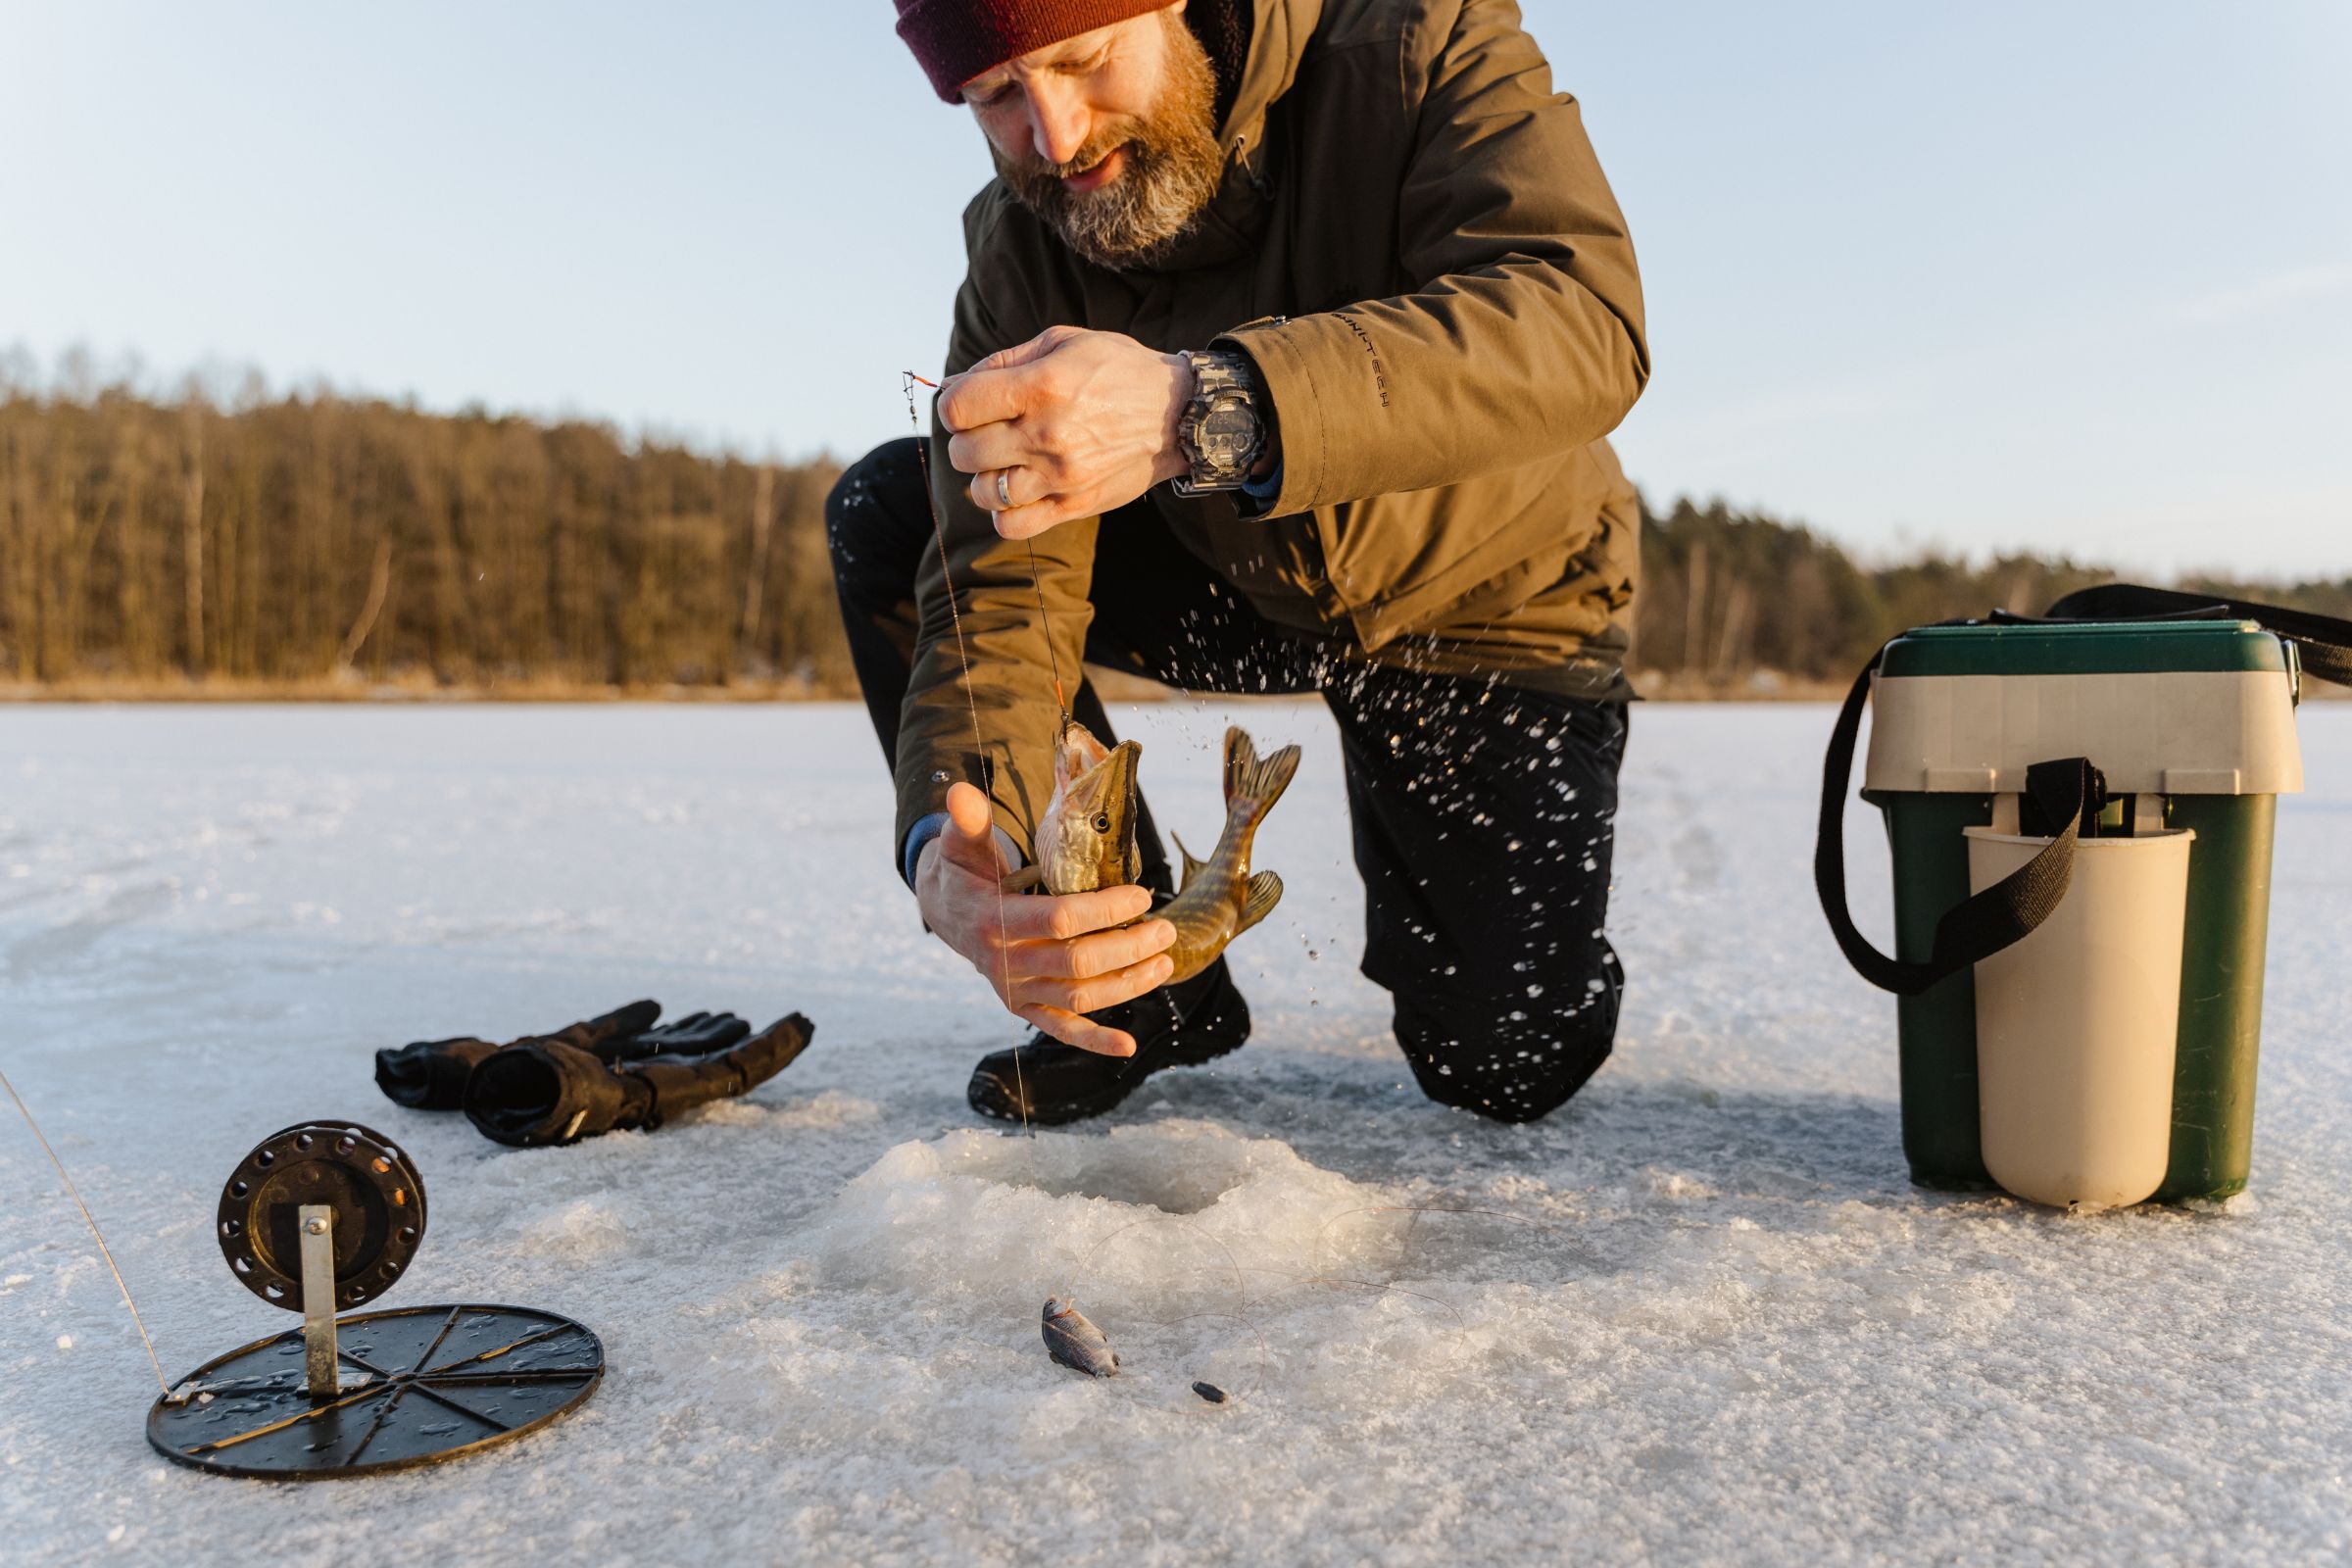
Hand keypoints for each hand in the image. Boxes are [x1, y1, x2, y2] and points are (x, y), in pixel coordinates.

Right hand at [915, 782, 1175, 1054]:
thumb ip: (968, 820)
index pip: (1059, 920)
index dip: (1104, 911)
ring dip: (1127, 984)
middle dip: (1128, 947)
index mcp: (993, 921)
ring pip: (1079, 997)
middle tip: (1165, 928)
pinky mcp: (1025, 1007)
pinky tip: (1128, 1047)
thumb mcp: (963, 842)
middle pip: (1077, 962)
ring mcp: (1015, 991)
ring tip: (1165, 961)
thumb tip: (958, 791)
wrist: (945, 910)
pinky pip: (1062, 1029)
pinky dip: (1094, 1041)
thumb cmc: (965, 870)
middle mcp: (1004, 963)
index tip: (1140, 896)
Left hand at [937, 326, 1192, 539]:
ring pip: (984, 491)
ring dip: (985, 476)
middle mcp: (1047, 434)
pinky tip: (1017, 492)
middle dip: (966, 439)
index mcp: (1042, 386)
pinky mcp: (1074, 504)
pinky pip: (1013, 525)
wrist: (1177, 414)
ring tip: (1005, 462)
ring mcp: (1061, 475)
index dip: (954, 405)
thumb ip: (1003, 361)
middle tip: (990, 431)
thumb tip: (951, 385)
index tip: (971, 404)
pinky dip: (1004, 513)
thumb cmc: (1116, 370)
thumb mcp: (1063, 342)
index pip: (957, 408)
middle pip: (964, 452)